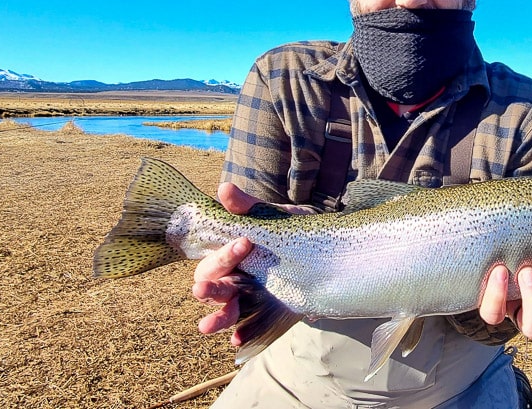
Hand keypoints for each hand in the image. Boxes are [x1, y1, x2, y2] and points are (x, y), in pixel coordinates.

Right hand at [190, 183, 310, 341]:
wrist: (330, 250)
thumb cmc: (293, 230)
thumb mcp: (274, 217)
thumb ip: (249, 207)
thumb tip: (224, 189)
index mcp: (233, 256)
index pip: (214, 260)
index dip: (224, 254)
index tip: (245, 242)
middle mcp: (238, 278)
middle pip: (212, 287)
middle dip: (209, 289)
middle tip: (201, 290)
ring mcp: (253, 298)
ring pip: (226, 311)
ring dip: (216, 317)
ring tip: (206, 326)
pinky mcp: (271, 313)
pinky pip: (253, 328)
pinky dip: (244, 335)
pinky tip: (238, 341)